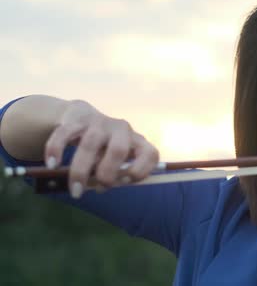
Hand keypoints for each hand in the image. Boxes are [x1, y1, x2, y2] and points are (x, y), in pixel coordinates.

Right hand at [44, 100, 158, 197]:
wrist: (81, 117)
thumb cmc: (103, 148)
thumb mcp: (116, 160)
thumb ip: (114, 174)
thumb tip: (101, 187)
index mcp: (137, 141)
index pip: (151, 154)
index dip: (141, 171)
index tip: (125, 182)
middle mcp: (122, 129)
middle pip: (118, 150)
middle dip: (108, 173)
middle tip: (100, 188)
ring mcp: (99, 122)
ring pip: (90, 144)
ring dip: (80, 171)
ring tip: (75, 190)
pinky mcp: (77, 120)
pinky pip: (65, 133)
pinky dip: (57, 150)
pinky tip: (53, 165)